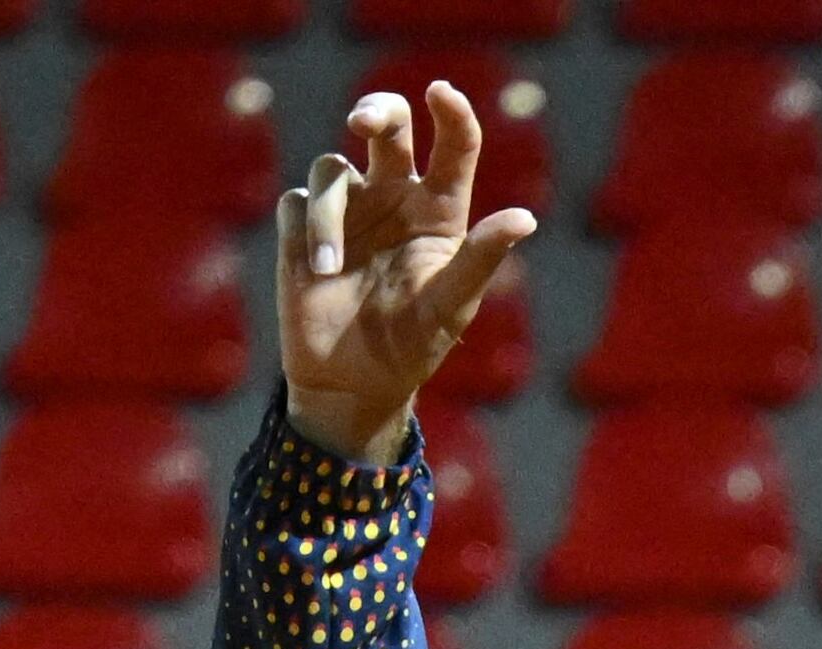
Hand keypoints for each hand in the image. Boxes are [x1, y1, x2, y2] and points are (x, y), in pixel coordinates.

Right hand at [277, 88, 535, 467]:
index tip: (440, 93)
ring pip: (331, 168)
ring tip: (329, 267)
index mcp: (439, 210)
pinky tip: (315, 272)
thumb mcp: (450, 305)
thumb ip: (481, 259)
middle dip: (376, 110)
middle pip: (388, 125)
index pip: (454, 146)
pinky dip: (303, 230)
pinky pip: (297, 201)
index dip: (451, 114)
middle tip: (362, 122)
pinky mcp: (304, 228)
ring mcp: (349, 210)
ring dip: (328, 213)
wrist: (353, 383)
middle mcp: (395, 197)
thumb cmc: (412, 345)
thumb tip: (524, 218)